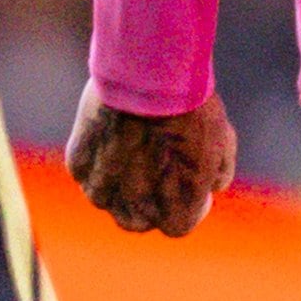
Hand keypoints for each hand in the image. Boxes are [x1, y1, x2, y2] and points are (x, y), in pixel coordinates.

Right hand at [66, 87, 236, 235]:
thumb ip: (217, 172)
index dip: (184, 203)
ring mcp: (103, 191)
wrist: (153, 75)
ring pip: (105, 198)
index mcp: (176, 214)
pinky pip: (86, 172)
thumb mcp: (221, 141)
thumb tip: (212, 184)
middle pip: (136, 220)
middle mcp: (136, 212)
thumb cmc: (192, 108)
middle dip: (146, 199)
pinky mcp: (79, 164)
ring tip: (128, 143)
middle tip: (153, 164)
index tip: (186, 180)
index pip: (177, 225)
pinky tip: (109, 131)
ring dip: (116, 180)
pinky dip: (96, 158)